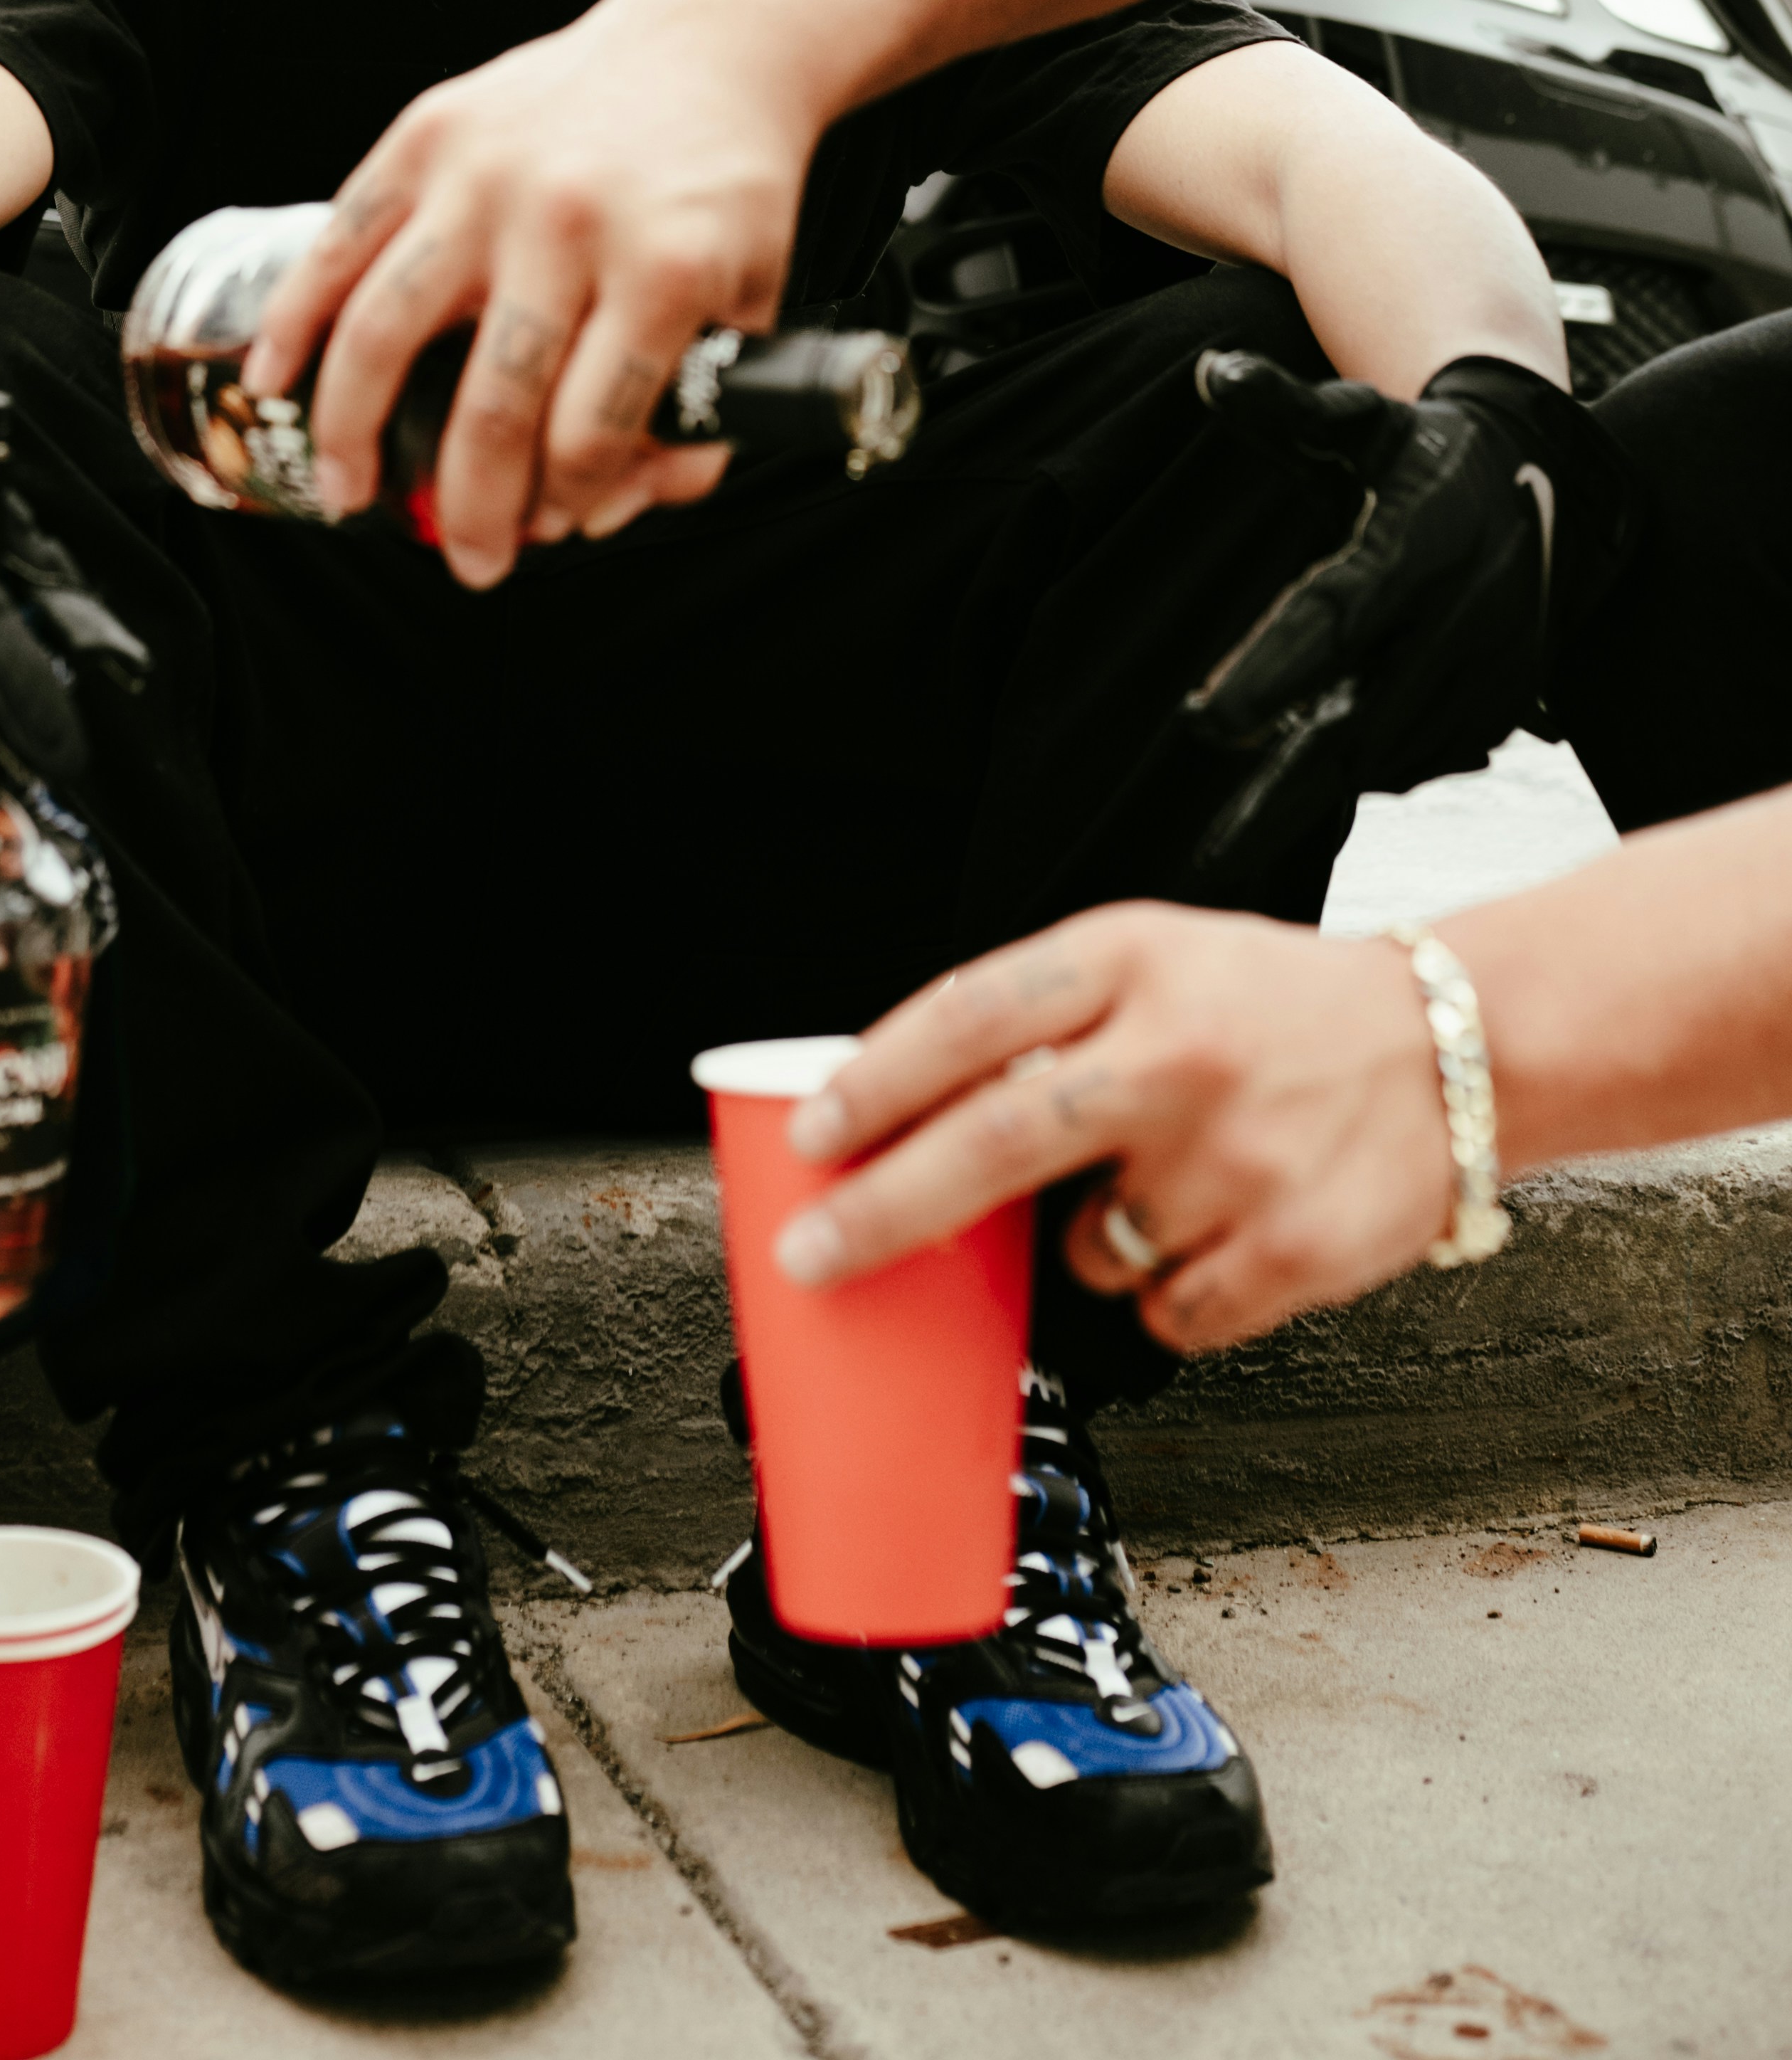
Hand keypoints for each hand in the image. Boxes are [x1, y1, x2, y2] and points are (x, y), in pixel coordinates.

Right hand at [244, 0, 824, 586]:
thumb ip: (698, 415)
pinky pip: (338, 241)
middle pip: (488, 405)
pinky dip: (295, 320)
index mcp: (664, 270)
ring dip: (353, 433)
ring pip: (387, 330)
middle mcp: (569, 223)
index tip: (558, 527)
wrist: (709, 43)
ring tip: (349, 493)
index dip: (567, 504)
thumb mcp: (751, 304)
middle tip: (467, 561)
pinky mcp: (429, 134)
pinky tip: (271, 380)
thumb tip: (611, 509)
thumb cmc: (725, 190)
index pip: (590, 432)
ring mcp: (488, 176)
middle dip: (469, 509)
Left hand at [772, 903, 1455, 1349]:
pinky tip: (1224, 1228)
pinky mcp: (1291, 1250)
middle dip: (884, 1209)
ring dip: (1095, 1237)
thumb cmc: (1276, 1009)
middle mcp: (1180, 1052)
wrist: (1461, 1045)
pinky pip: (1167, 1311)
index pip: (973, 1015)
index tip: (809, 1135)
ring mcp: (1236, 1158)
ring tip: (1172, 1178)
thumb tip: (904, 1122)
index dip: (877, 1080)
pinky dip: (1170, 1289)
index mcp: (1135, 960)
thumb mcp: (1157, 963)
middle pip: (994, 1140)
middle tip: (813, 1257)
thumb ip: (1048, 1022)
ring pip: (1085, 1248)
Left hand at [1119, 349, 1633, 891]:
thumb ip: (1282, 407)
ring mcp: (1488, 671)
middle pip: (1360, 718)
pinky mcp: (1503, 708)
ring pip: (1392, 754)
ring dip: (1318, 793)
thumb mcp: (1359, 420)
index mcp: (1419, 542)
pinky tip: (1311, 789)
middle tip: (1211, 847)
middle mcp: (1461, 615)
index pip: (1334, 616)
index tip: (1204, 721)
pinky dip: (1369, 775)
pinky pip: (1425, 759)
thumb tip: (1209, 373)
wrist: (1545, 479)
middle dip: (1285, 787)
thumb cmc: (1427, 450)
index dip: (1272, 671)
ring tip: (1239, 834)